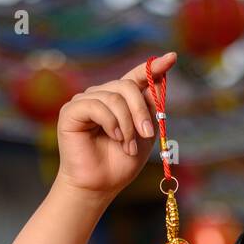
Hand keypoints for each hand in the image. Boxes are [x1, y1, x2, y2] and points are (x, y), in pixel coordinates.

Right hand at [55, 50, 176, 199]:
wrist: (100, 185)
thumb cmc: (120, 162)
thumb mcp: (144, 133)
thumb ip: (150, 107)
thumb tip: (159, 79)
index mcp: (119, 99)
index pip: (137, 76)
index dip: (153, 67)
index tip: (171, 58)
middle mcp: (101, 95)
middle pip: (127, 86)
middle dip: (141, 111)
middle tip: (147, 134)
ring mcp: (85, 101)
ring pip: (114, 97)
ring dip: (127, 125)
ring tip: (128, 146)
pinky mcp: (71, 111)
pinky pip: (97, 106)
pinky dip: (111, 123)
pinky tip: (113, 138)